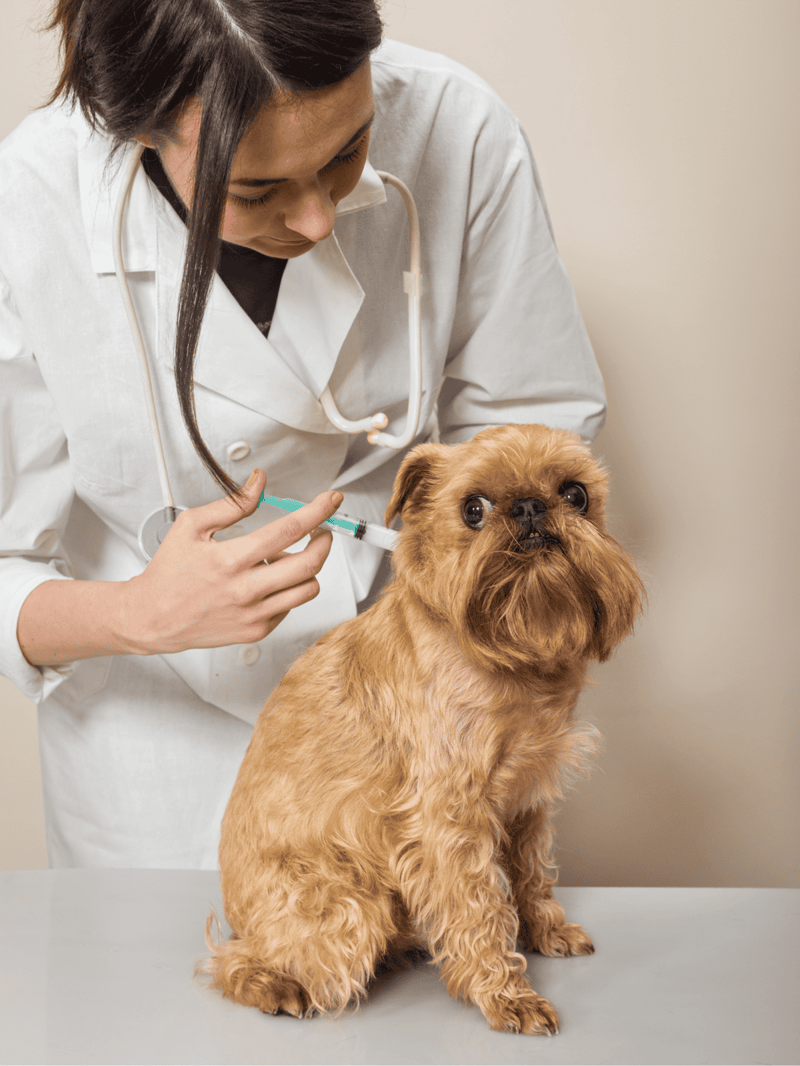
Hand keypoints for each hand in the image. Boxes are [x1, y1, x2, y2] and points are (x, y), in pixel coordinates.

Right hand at [121, 469, 342, 654]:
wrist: (152, 617)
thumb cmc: (169, 571)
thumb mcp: (192, 526)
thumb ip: (232, 504)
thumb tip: (260, 482)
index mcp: (231, 559)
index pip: (288, 529)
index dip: (317, 511)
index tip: (331, 501)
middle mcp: (246, 590)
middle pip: (310, 563)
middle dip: (324, 541)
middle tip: (319, 530)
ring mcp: (254, 614)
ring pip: (307, 588)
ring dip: (307, 568)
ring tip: (286, 558)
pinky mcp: (256, 631)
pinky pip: (290, 607)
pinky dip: (288, 590)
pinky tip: (267, 581)